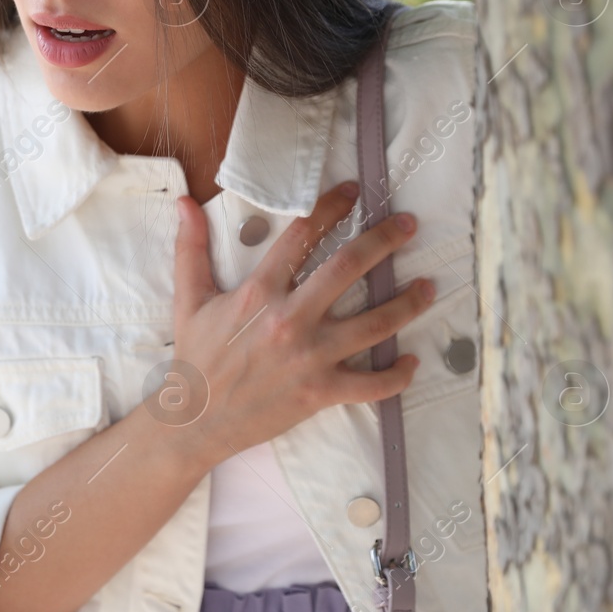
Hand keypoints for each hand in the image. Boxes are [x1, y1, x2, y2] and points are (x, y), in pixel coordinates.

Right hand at [163, 182, 432, 470]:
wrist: (196, 420)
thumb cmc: (196, 357)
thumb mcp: (189, 299)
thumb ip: (191, 249)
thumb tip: (184, 204)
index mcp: (259, 292)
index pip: (301, 235)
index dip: (330, 207)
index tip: (353, 191)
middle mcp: (290, 319)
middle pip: (348, 268)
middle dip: (384, 241)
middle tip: (409, 225)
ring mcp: (310, 357)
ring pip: (375, 323)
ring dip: (408, 303)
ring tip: (428, 286)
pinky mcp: (321, 393)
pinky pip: (372, 385)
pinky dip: (397, 375)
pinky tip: (411, 361)